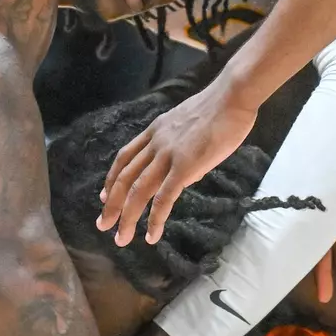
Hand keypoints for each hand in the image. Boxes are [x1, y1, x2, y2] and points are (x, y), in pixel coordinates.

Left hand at [99, 79, 257, 244]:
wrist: (232, 96)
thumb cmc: (219, 109)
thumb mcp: (186, 124)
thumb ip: (178, 148)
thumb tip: (182, 174)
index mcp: (154, 131)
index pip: (124, 158)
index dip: (111, 179)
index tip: (104, 197)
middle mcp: (155, 144)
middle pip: (124, 178)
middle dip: (112, 205)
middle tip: (103, 225)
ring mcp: (168, 155)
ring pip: (138, 191)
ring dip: (127, 217)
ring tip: (121, 238)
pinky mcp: (185, 167)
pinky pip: (164, 198)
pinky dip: (155, 219)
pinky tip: (151, 235)